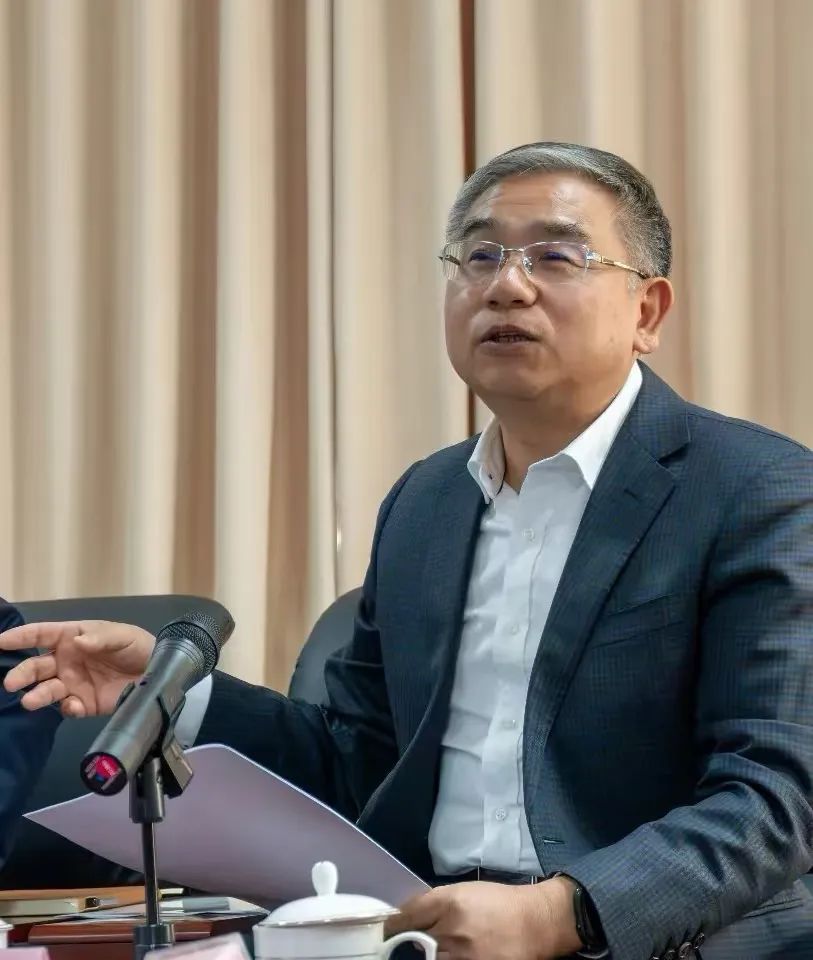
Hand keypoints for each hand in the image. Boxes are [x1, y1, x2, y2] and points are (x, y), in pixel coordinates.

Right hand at [0, 620, 154, 717]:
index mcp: (73, 637)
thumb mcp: (122, 636)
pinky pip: (68, 707)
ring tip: (29, 701)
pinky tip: (72, 705)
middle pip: (37, 666)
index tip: (0, 642)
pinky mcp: (84, 703)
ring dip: (37, 695)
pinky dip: (66, 707)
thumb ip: (101, 638)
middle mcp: (66, 661)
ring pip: (47, 689)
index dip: (20, 637)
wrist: (156, 673)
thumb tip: (78, 641)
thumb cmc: (136, 646)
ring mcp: (73, 683)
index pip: (41, 635)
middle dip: (22, 673)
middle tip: (11, 683)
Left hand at [386, 877, 581, 959]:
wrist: (536, 923)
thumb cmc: (500, 902)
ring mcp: (462, 956)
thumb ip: (437, 903)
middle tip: (397, 945)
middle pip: (413, 942)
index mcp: (449, 903)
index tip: (385, 930)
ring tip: (426, 950)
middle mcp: (452, 930)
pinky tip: (445, 955)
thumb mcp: (466, 892)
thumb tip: (410, 915)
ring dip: (423, 955)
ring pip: (428, 959)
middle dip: (404, 943)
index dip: (392, 925)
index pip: (407, 916)